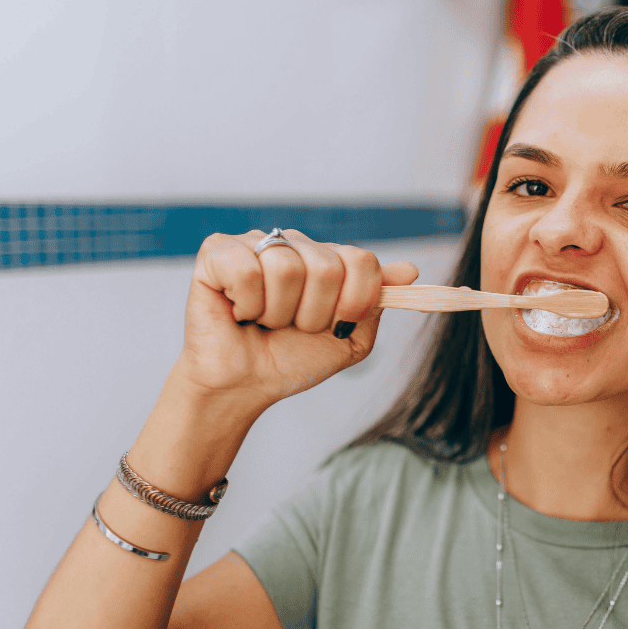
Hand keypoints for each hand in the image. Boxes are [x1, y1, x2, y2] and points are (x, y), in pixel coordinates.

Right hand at [173, 229, 418, 413]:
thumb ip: (376, 303)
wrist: (246, 386)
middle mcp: (294, 243)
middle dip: (314, 313)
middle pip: (327, 265)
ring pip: (287, 268)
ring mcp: (255, 243)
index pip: (362, 261)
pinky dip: (248, 305)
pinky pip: (247, 270)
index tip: (336, 325)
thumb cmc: (293, 360)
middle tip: (292, 326)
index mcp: (327, 258)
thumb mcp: (350, 337)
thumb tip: (410, 270)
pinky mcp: (217, 251)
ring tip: (265, 321)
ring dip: (279, 312)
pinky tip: (240, 311)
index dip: (354, 301)